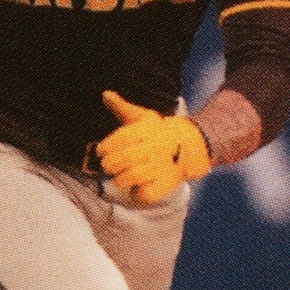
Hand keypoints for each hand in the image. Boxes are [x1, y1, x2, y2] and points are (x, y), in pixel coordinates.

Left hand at [97, 91, 210, 205]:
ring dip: (121, 179)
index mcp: (147, 131)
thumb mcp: (142, 117)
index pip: (123, 138)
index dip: (107, 146)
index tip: (101, 151)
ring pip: (133, 176)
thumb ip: (122, 107)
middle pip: (126, 158)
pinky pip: (147, 194)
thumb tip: (105, 94)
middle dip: (110, 164)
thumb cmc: (157, 131)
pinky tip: (135, 189)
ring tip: (120, 177)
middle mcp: (154, 148)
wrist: (188, 146)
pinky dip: (138, 195)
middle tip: (108, 166)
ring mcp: (161, 166)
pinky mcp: (166, 183)